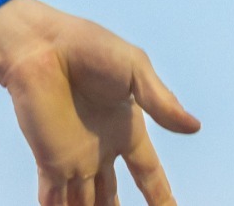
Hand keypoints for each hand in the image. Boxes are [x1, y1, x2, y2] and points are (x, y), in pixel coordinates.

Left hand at [0, 0, 200, 205]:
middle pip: (113, 198)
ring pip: (85, 205)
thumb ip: (161, 102)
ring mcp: (73, 158)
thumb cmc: (88, 48)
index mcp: (126, 129)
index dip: (161, 198)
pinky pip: (54, 200)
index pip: (149, 175)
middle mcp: (101, 149)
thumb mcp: (135, 68)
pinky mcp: (48, 160)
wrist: (40, 45)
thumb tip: (193, 127)